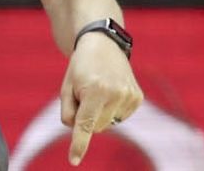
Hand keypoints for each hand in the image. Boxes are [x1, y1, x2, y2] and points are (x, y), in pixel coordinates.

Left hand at [60, 32, 143, 165]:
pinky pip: (120, 118)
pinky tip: (110, 92)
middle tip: (85, 93)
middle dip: (87, 117)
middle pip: (95, 128)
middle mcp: (115, 94)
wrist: (103, 44)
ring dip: (99, 113)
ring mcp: (129, 96)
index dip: (79, 144)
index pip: (85, 124)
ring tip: (98, 90)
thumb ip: (67, 113)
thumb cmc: (80, 68)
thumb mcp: (66, 88)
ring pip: (108, 124)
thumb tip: (80, 133)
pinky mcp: (137, 97)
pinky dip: (112, 110)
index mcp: (94, 90)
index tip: (74, 160)